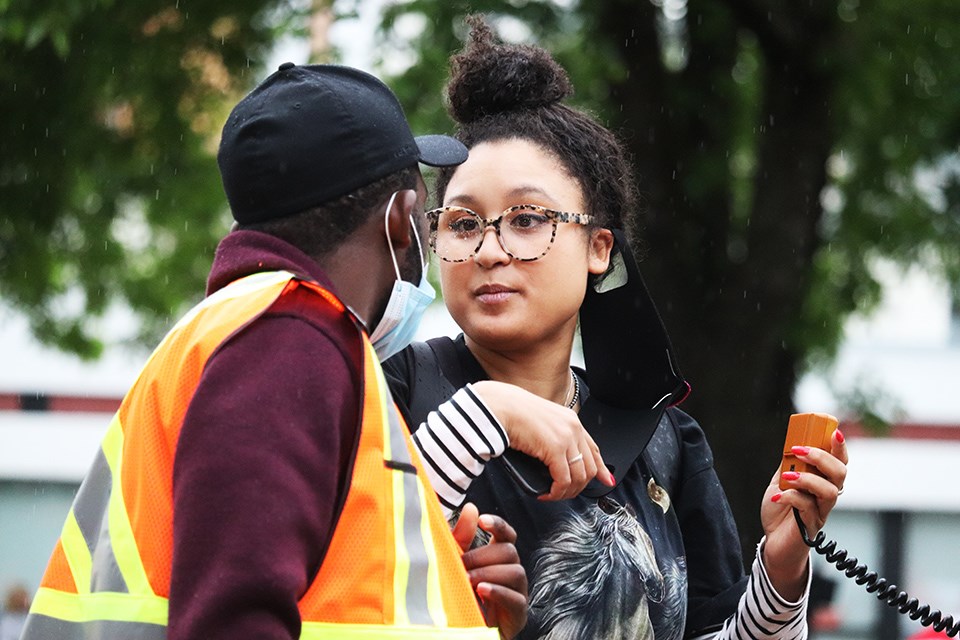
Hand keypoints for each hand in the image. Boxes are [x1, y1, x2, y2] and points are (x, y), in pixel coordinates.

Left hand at [452, 503, 527, 639]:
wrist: (463, 631)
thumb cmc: (461, 596)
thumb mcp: (457, 564)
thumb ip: (462, 538)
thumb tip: (471, 508)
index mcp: (498, 559)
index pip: (507, 535)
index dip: (498, 525)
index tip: (482, 522)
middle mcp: (511, 573)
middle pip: (510, 551)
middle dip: (483, 556)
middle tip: (462, 565)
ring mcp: (518, 593)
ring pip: (516, 572)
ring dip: (489, 573)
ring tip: (468, 580)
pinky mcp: (518, 614)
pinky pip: (516, 598)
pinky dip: (497, 592)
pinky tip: (481, 591)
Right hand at [471, 381, 614, 499]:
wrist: (500, 406)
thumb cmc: (511, 412)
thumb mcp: (541, 422)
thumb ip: (553, 436)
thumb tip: (555, 457)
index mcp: (571, 421)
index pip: (593, 449)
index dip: (601, 468)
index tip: (606, 480)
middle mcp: (573, 428)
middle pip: (589, 468)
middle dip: (579, 487)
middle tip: (564, 494)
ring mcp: (566, 438)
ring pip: (579, 477)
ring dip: (566, 492)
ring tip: (552, 495)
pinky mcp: (555, 448)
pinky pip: (563, 480)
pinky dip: (556, 492)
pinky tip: (546, 494)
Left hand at [760, 429, 848, 599]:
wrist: (773, 542)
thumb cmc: (780, 511)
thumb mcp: (781, 481)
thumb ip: (789, 465)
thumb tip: (792, 442)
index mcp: (823, 481)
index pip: (839, 461)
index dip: (840, 446)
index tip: (834, 430)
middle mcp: (827, 496)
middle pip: (840, 473)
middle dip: (822, 457)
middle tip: (799, 450)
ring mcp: (821, 511)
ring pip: (829, 491)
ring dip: (808, 479)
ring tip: (787, 477)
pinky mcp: (811, 525)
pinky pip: (807, 508)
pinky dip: (791, 497)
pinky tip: (778, 497)